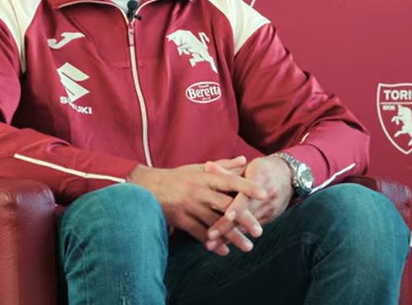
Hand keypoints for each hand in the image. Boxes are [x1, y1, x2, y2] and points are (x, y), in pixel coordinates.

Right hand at [127, 156, 266, 255]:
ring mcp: (189, 206)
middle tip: (260, 230)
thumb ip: (223, 165)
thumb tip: (245, 160)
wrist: (146, 186)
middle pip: (225, 205)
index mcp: (205, 176)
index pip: (230, 181)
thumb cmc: (177, 177)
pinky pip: (199, 233)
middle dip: (244, 218)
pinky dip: (213, 243)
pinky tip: (224, 251)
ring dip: (232, 236)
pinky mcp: (180, 219)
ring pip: (214, 223)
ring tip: (247, 247)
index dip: (248, 187)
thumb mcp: (198, 168)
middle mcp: (199, 191)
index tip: (264, 194)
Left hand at [204, 155, 293, 253]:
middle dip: (226, 227)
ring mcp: (268, 211)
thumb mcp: (248, 166)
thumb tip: (207, 166)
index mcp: (260, 181)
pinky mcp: (268, 219)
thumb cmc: (263, 168)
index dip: (238, 207)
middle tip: (210, 236)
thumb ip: (227, 170)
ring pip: (246, 227)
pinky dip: (236, 236)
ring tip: (211, 245)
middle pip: (244, 216)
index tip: (226, 216)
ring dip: (228, 237)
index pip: (248, 196)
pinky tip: (221, 244)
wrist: (290, 176)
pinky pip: (250, 229)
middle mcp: (265, 198)